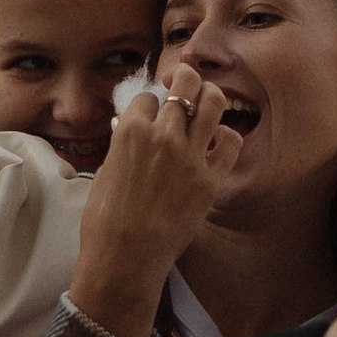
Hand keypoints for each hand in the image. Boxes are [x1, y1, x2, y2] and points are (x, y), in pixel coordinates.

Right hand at [69, 64, 235, 336]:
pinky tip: (219, 140)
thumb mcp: (105, 173)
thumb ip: (121, 147)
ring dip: (211, 94)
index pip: (147, 96)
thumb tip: (126, 129)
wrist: (126, 258)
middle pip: (184, 85)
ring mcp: (191, 156)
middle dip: (185, 79)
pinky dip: (226, 135)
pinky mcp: (211, 179)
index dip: (150, 102)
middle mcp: (164, 136)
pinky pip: (231, 141)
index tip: (153, 111)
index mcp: (131, 131)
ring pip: (213, 102)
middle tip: (186, 82)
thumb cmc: (105, 221)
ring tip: (209, 98)